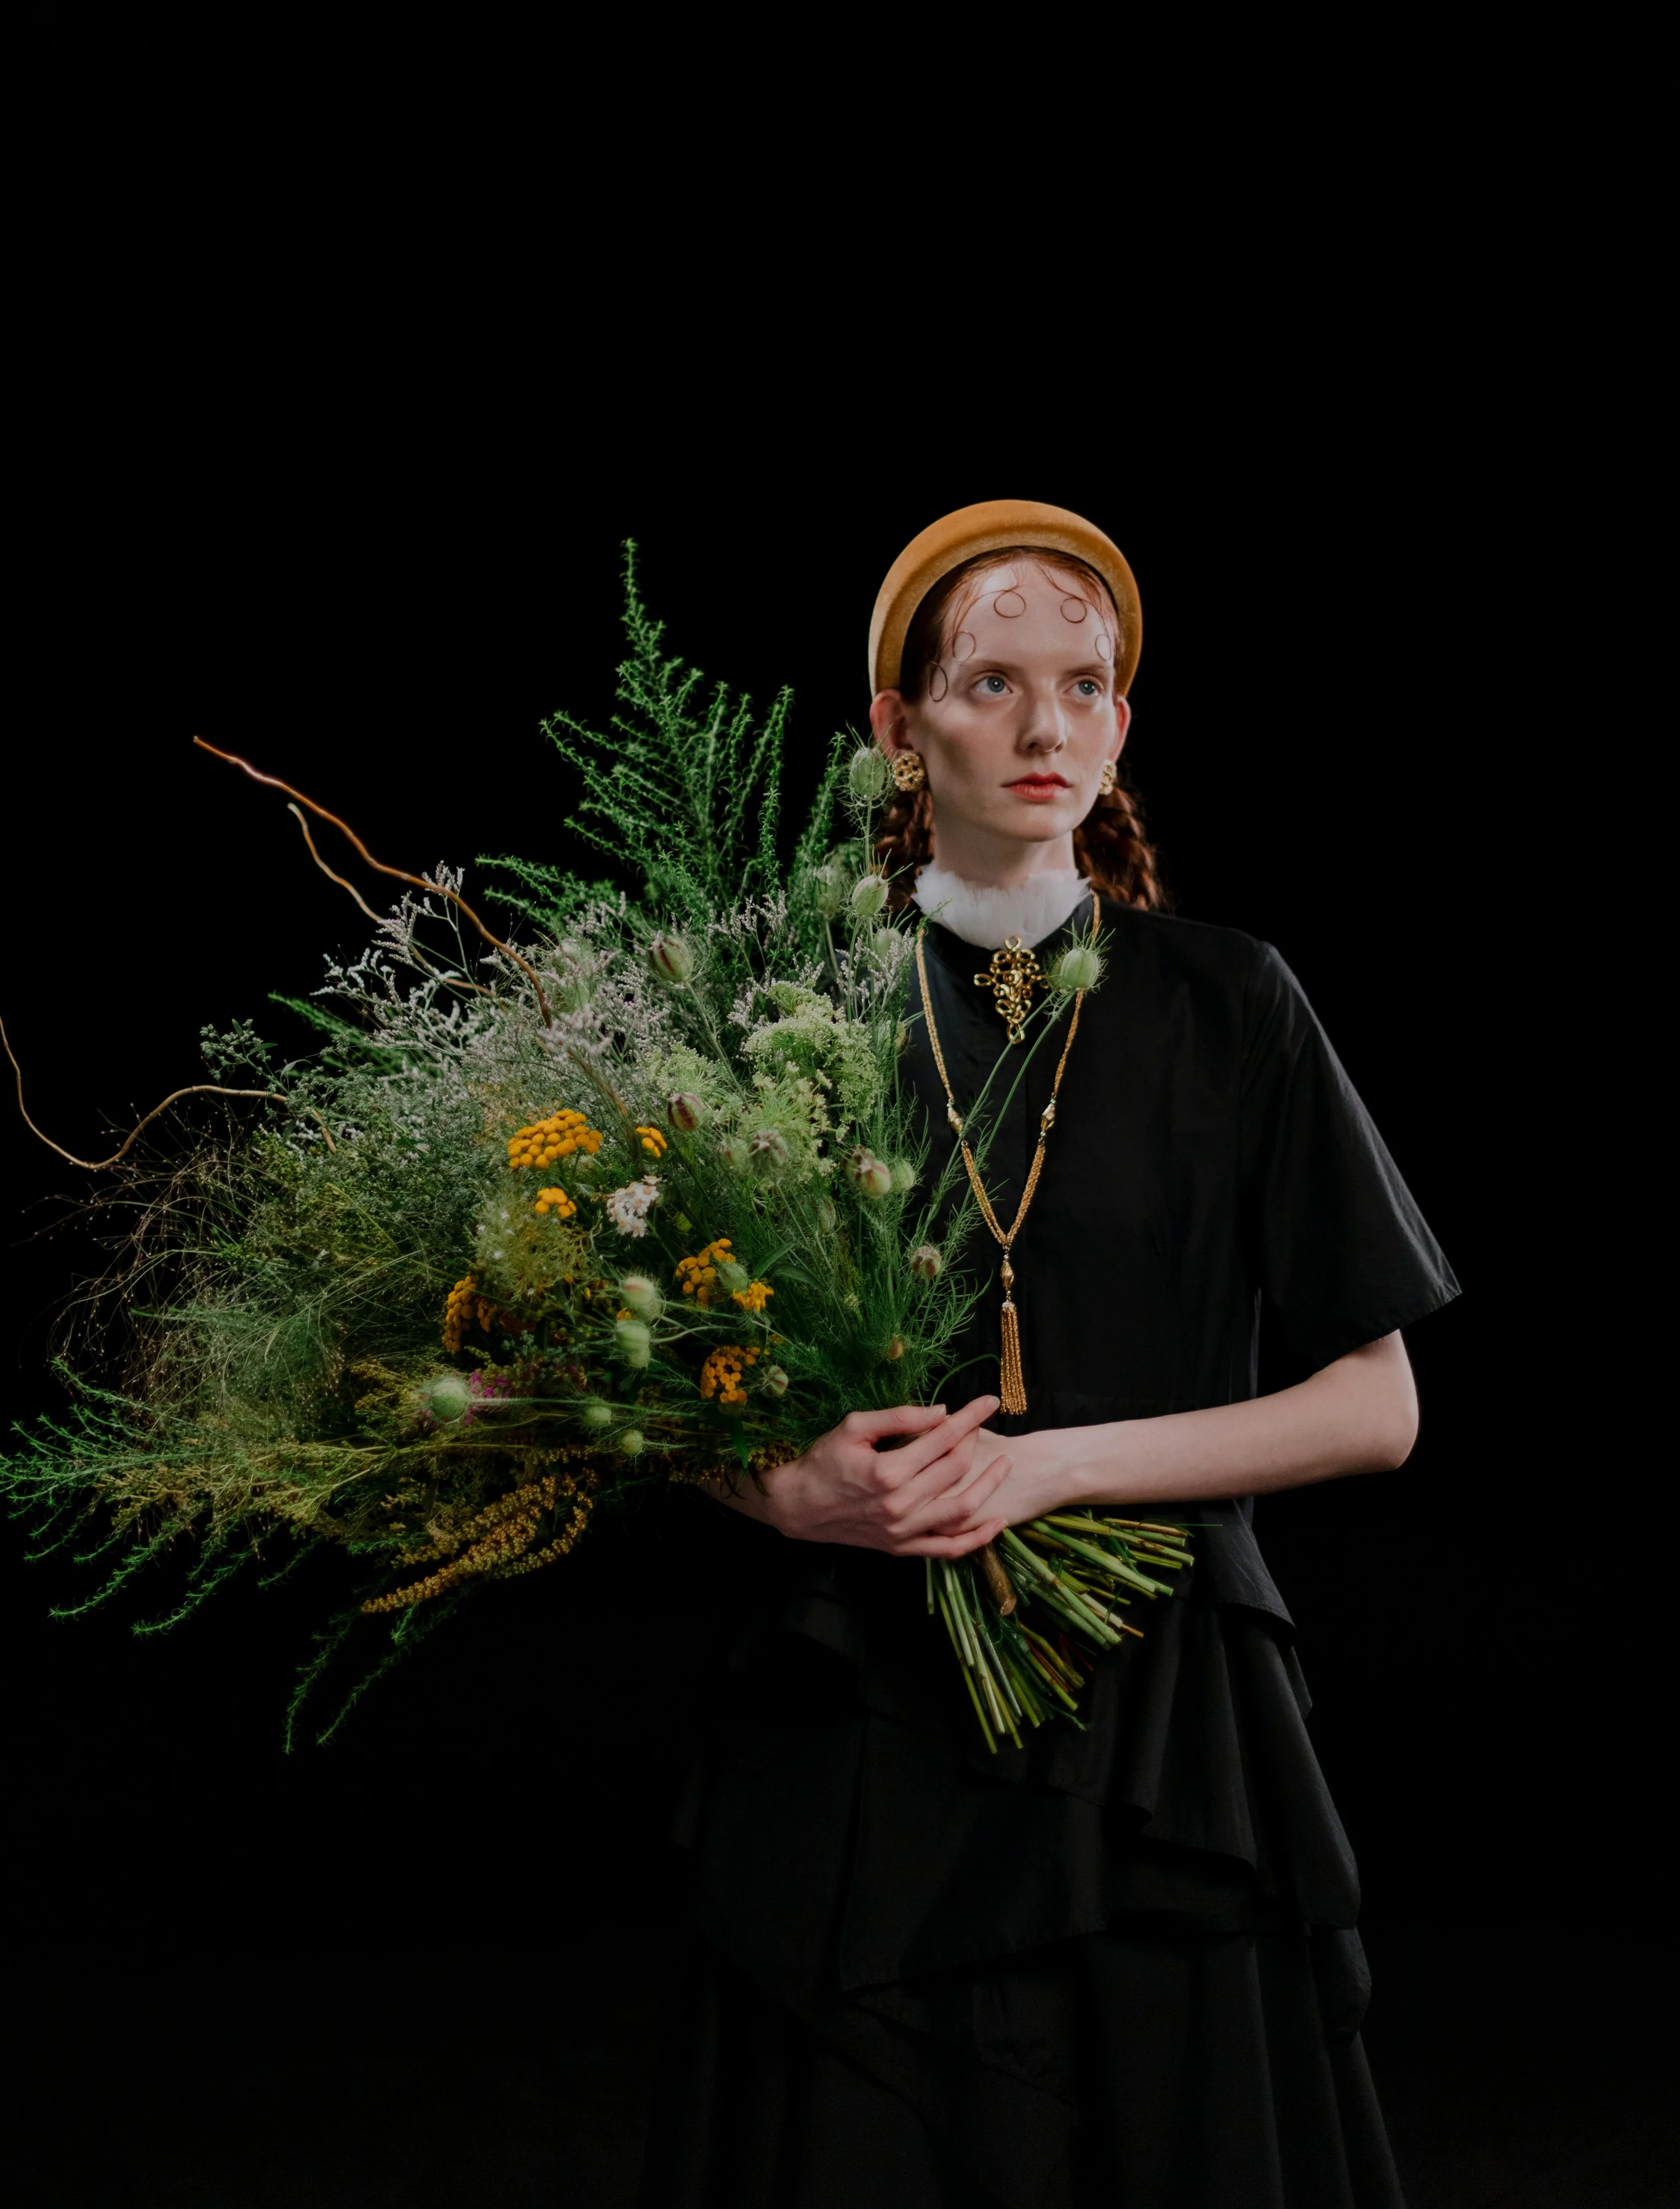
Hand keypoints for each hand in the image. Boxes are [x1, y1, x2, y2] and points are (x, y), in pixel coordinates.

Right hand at [756, 1395, 1010, 1557]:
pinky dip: (977, 1539)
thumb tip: (942, 1411)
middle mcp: (901, 1504)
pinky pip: (949, 1549)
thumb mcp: (854, 1427)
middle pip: (956, 1468)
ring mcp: (904, 1531)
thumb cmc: (823, 1461)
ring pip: (962, 1509)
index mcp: (889, 1470)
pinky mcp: (903, 1548)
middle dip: (975, 1440)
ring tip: (1005, 1465)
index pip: (943, 1438)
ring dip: (989, 1486)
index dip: (970, 1416)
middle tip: (980, 1424)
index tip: (990, 1400)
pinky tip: (997, 1523)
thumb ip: (899, 1417)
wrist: (799, 1507)